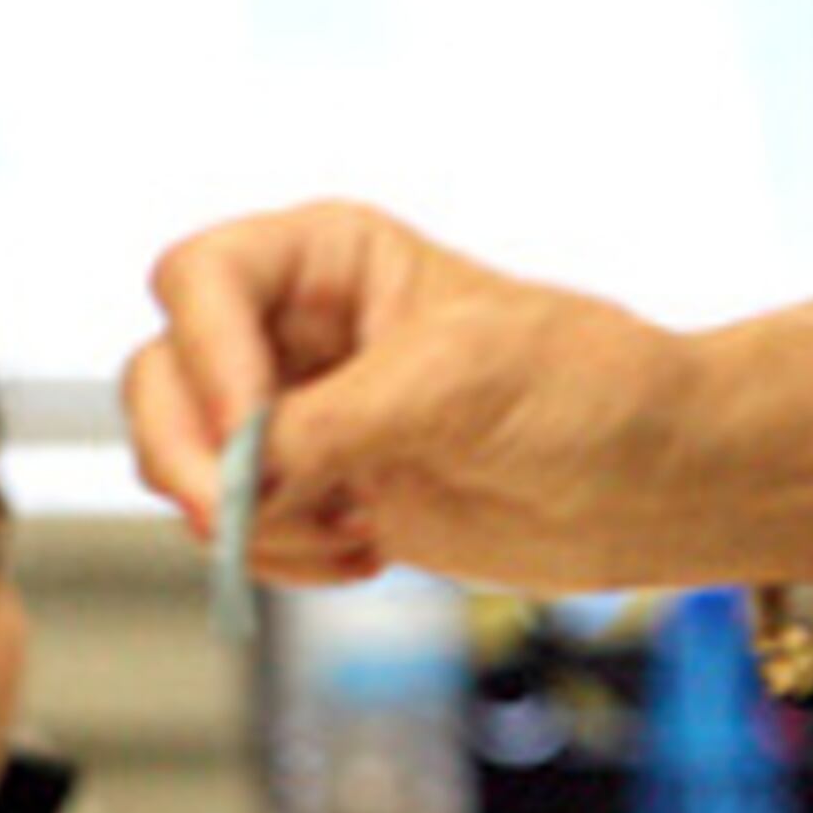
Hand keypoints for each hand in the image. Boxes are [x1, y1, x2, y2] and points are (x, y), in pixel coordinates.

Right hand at [120, 199, 739, 597]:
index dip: (206, 355)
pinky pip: (232, 529)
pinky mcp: (310, 491)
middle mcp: (293, 329)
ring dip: (246, 517)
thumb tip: (240, 478)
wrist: (653, 484)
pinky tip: (365, 549)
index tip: (252, 432)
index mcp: (328, 258)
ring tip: (347, 527)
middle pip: (159, 376)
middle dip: (190, 457)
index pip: (199, 278)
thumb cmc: (590, 393)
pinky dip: (278, 555)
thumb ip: (331, 422)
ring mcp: (295, 415)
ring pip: (181, 462)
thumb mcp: (458, 382)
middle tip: (235, 516)